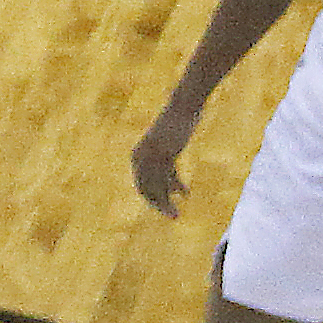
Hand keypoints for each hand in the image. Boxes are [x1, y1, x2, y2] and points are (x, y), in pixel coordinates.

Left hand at [130, 98, 200, 215]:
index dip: (153, 199)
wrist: (182, 106)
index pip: (141, 185)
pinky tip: (186, 193)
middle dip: (159, 205)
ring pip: (158, 186)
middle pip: (147, 189)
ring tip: (176, 215)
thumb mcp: (167, 147)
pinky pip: (169, 176)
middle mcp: (141, 156)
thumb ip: (165, 164)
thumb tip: (172, 188)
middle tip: (172, 216)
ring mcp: (153, 154)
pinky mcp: (167, 152)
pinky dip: (177, 187)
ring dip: (167, 203)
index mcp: (137, 155)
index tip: (165, 208)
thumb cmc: (175, 125)